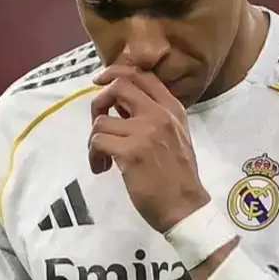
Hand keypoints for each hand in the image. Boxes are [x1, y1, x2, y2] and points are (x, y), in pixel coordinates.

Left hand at [88, 65, 209, 232]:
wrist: (185, 206)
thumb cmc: (178, 176)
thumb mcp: (174, 136)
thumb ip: (152, 116)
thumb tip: (119, 104)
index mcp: (172, 108)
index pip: (141, 74)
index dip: (115, 73)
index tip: (101, 83)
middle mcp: (159, 114)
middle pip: (118, 86)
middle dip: (99, 101)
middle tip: (97, 123)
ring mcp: (145, 132)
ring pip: (101, 120)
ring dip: (94, 140)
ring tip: (103, 158)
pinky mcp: (130, 152)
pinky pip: (97, 141)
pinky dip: (93, 156)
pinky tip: (102, 168)